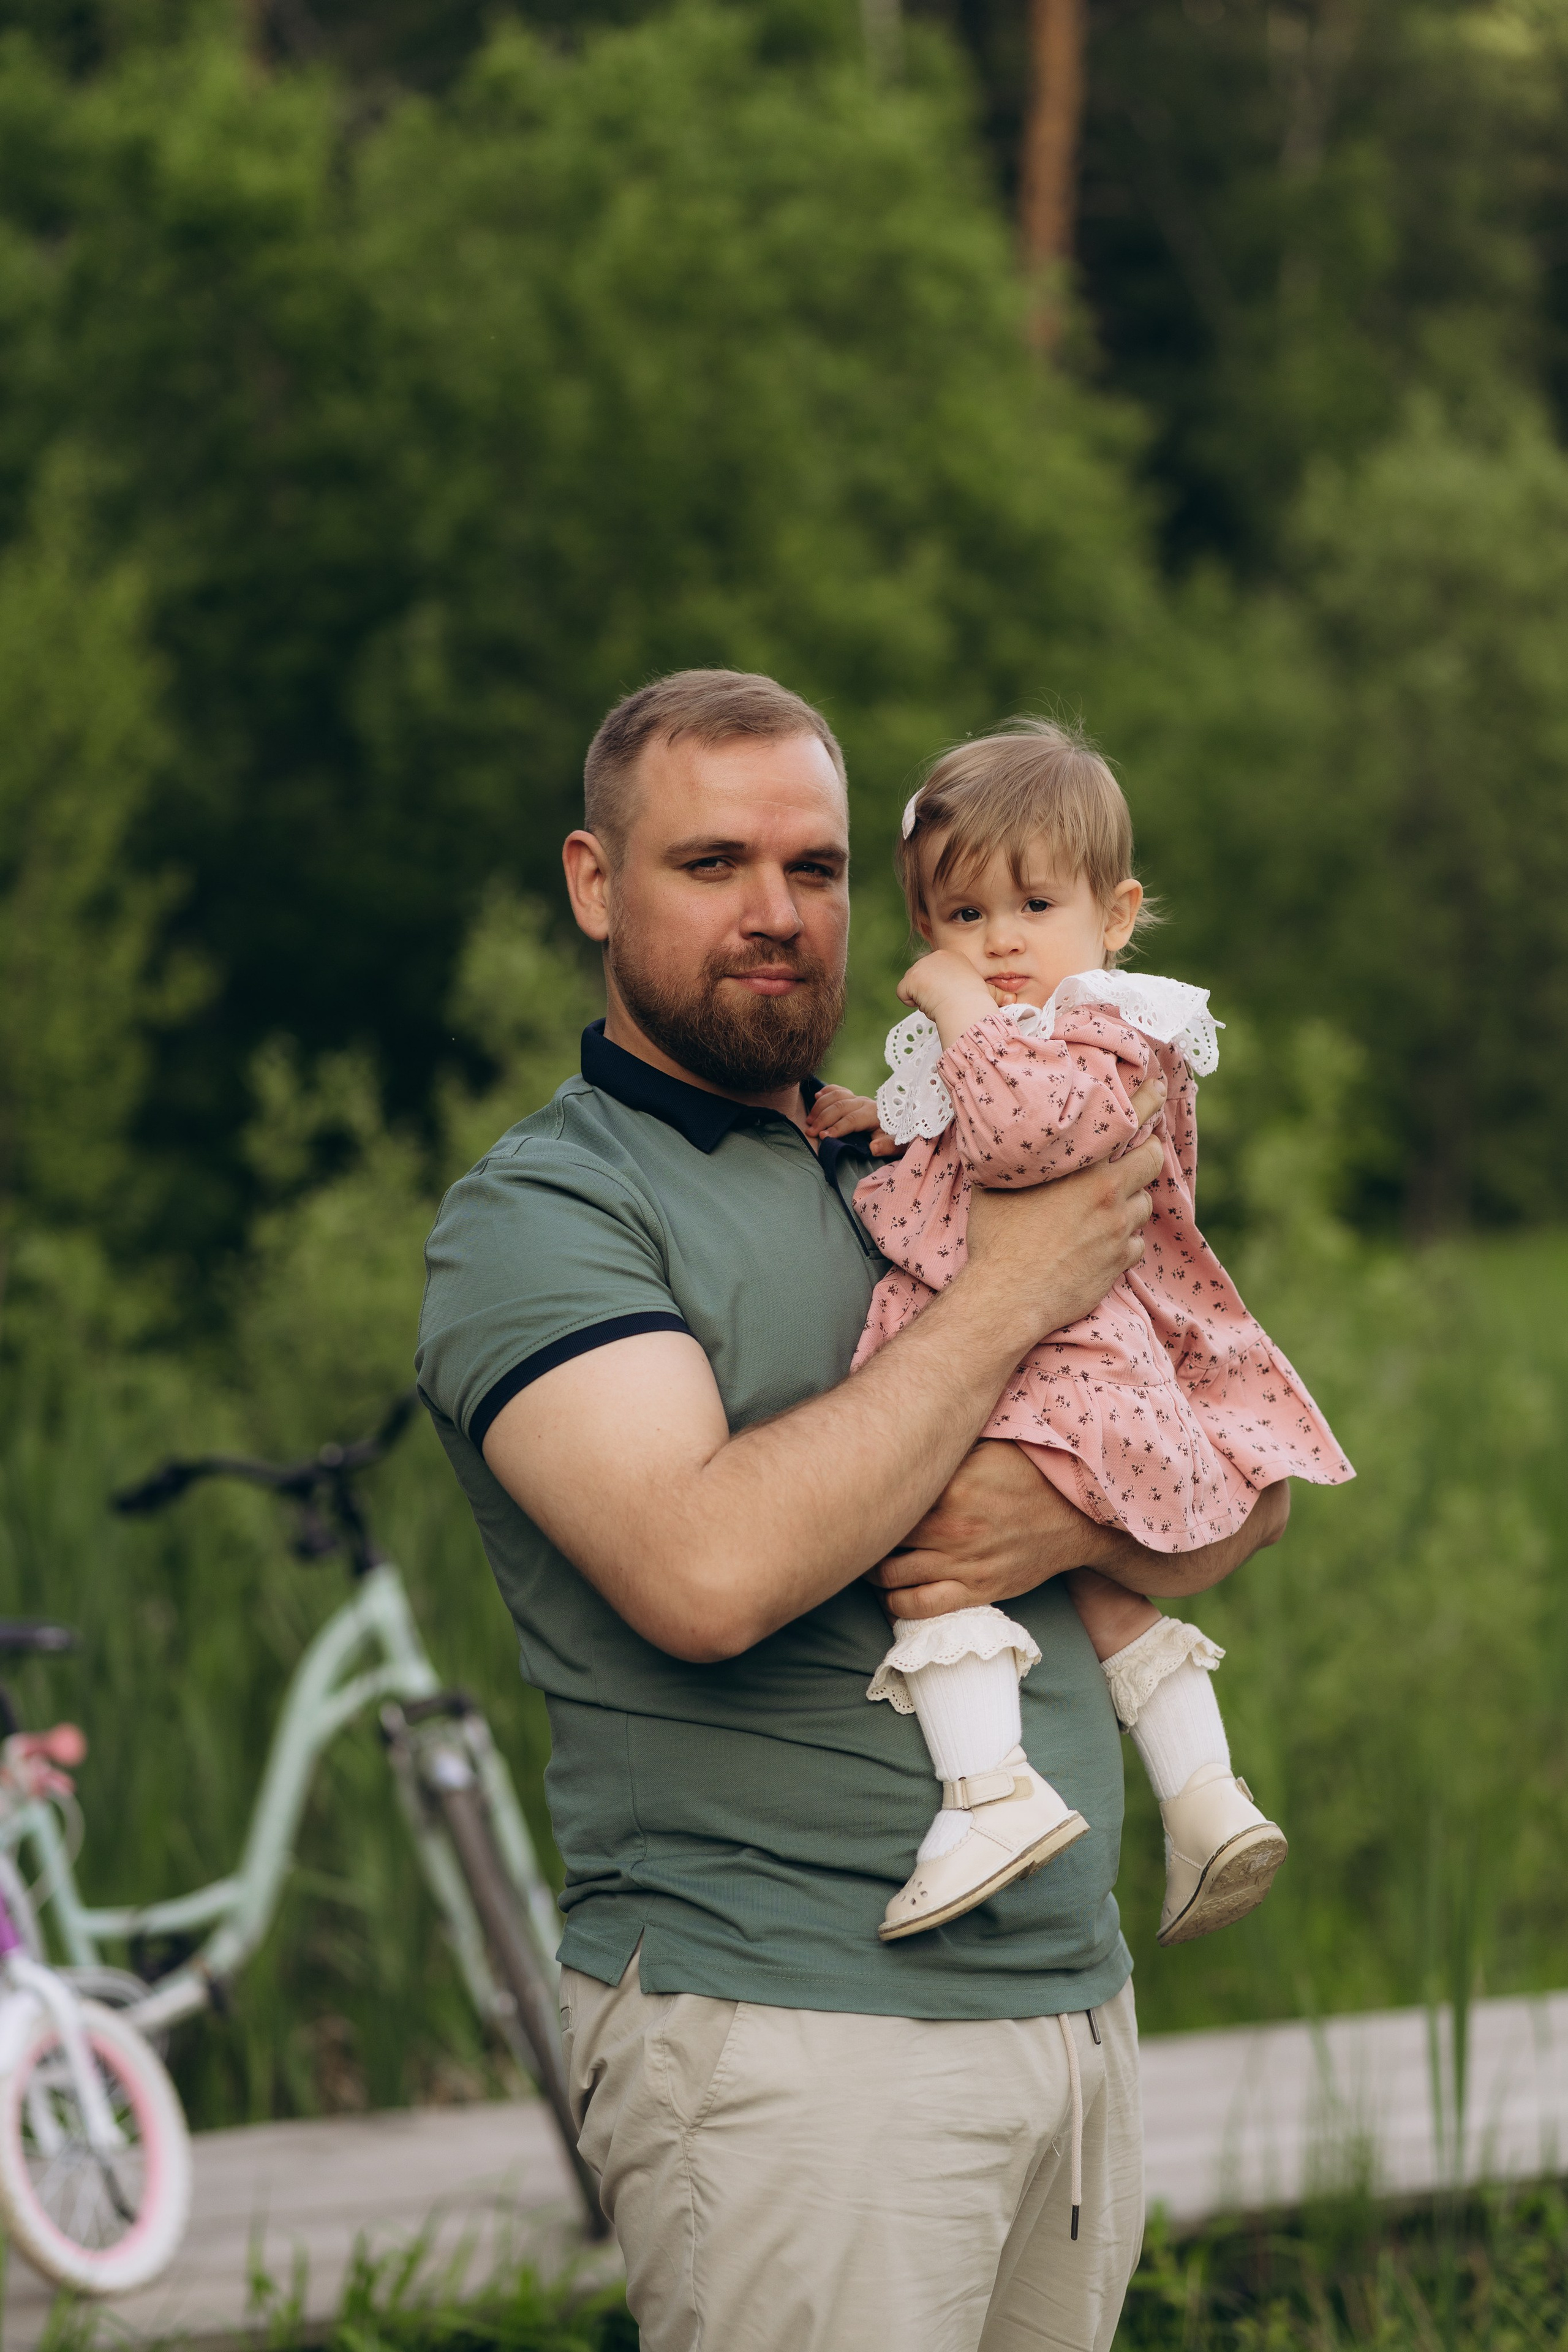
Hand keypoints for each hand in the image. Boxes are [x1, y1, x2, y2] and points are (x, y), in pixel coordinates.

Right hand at [805, 1084, 897, 1156]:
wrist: (898, 1125)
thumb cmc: (894, 1138)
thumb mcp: (897, 1145)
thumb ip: (887, 1147)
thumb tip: (874, 1147)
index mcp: (875, 1114)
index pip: (852, 1119)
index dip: (837, 1128)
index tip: (823, 1137)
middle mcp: (865, 1103)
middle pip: (840, 1107)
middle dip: (823, 1119)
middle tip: (810, 1131)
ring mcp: (857, 1098)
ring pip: (836, 1096)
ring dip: (820, 1107)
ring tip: (809, 1121)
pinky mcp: (853, 1097)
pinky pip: (837, 1089)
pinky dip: (826, 1091)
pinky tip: (816, 1097)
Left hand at [870, 1440, 1105, 1618]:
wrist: (1077, 1521)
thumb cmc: (1030, 1476)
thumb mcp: (988, 1448)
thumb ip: (946, 1452)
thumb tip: (902, 1440)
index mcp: (952, 1490)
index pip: (891, 1496)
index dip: (870, 1495)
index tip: (861, 1493)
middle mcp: (952, 1529)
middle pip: (884, 1539)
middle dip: (867, 1535)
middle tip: (861, 1529)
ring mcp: (964, 1565)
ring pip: (893, 1577)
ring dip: (873, 1572)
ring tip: (870, 1561)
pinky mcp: (977, 1591)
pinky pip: (921, 1608)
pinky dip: (896, 1604)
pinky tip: (889, 1593)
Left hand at [896, 949, 997, 1042]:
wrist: (966, 1004)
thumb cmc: (978, 1002)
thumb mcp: (986, 992)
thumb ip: (993, 992)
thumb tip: (1014, 997)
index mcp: (954, 957)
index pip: (938, 975)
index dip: (944, 989)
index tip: (954, 997)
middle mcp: (937, 955)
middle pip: (925, 980)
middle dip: (932, 993)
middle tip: (947, 1001)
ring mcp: (922, 964)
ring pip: (915, 987)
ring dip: (924, 998)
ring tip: (940, 1002)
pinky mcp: (911, 976)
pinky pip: (903, 993)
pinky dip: (911, 1002)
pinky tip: (928, 1002)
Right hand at [962, 1115, 1163, 1342]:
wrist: (1009, 1296)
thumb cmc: (997, 1239)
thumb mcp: (997, 1185)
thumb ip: (1017, 1159)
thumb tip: (1007, 1138)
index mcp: (1084, 1168)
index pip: (1131, 1121)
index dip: (1149, 1099)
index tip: (1158, 1085)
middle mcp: (1108, 1195)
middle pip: (1153, 1160)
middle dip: (1148, 1152)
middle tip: (1135, 1153)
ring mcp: (1118, 1231)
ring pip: (1144, 1204)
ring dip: (1130, 1201)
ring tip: (1104, 1207)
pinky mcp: (1119, 1263)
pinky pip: (1135, 1244)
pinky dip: (1124, 1240)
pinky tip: (1099, 1243)